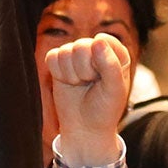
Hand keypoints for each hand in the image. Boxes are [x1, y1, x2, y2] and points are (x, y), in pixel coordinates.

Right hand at [45, 35, 130, 164]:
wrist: (84, 128)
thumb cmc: (104, 109)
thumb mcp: (114, 90)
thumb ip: (110, 65)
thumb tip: (97, 40)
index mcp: (116, 53)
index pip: (103, 40)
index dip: (99, 60)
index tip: (102, 78)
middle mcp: (96, 51)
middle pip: (81, 45)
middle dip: (83, 69)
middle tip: (90, 83)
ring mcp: (76, 56)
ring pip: (65, 51)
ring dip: (70, 74)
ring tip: (80, 85)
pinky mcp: (59, 62)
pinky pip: (52, 56)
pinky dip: (58, 73)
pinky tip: (68, 82)